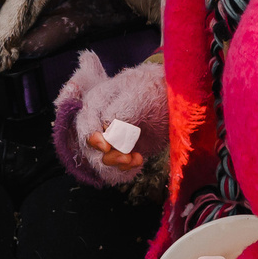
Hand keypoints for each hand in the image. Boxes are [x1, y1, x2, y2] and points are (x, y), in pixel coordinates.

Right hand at [52, 51, 168, 187]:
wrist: (172, 97)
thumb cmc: (155, 90)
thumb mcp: (140, 96)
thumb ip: (122, 111)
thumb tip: (106, 130)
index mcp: (97, 101)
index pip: (85, 123)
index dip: (92, 137)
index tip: (106, 146)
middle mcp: (97, 120)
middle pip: (89, 146)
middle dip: (106, 156)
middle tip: (126, 158)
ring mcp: (109, 137)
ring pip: (101, 159)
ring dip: (118, 163)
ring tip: (136, 159)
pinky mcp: (120, 150)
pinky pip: (115, 166)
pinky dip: (126, 168)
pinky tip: (139, 160)